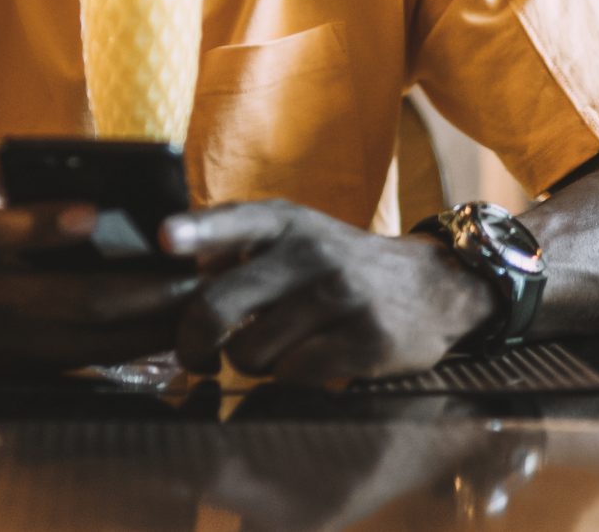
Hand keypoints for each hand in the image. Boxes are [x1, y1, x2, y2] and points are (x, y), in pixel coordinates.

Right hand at [0, 181, 198, 366]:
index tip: (100, 213)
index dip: (52, 224)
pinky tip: (151, 343)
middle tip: (190, 282)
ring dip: (138, 334)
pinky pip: (62, 366)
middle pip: (64, 301)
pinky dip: (110, 355)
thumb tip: (106, 180)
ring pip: (74, 345)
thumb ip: (25, 190)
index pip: (8, 228)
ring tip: (189, 317)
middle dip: (136, 295)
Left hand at [162, 201, 496, 386]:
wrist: (432, 287)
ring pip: (250, 351)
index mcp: (285, 223)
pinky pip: (293, 375)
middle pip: (218, 307)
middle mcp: (311, 252)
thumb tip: (170, 273)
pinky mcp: (365, 339)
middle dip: (193, 344)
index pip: (233, 220)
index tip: (166, 239)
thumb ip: (235, 247)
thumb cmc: (339, 266)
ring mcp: (340, 295)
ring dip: (249, 362)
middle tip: (196, 357)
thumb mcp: (295, 236)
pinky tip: (309, 361)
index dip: (197, 230)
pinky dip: (290, 377)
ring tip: (270, 350)